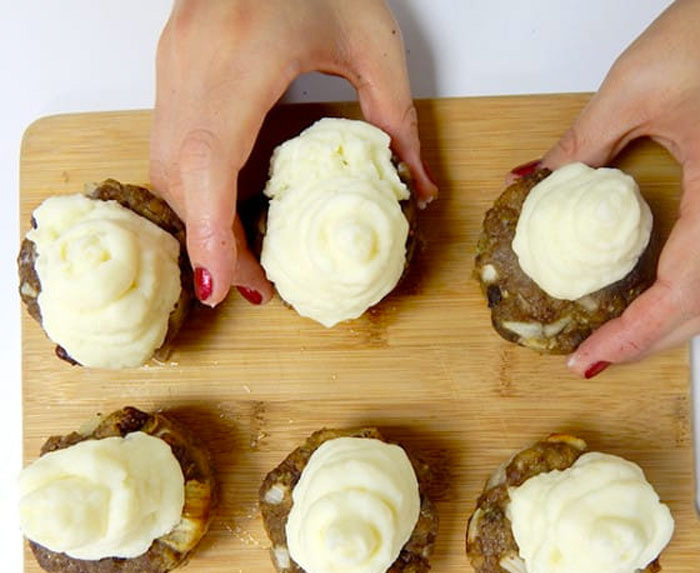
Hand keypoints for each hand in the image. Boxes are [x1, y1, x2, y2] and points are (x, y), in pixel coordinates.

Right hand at [150, 0, 437, 306]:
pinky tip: (230, 207)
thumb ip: (395, 121)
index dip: (210, 232)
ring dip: (200, 218)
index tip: (218, 287)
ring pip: (164, 164)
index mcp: (244, 53)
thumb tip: (416, 189)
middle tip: (253, 285)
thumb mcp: (373, 40)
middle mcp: (194, 60)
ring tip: (243, 257)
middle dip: (210, 242)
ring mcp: (174, 61)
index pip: (208, 160)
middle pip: (180, 176)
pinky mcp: (172, 64)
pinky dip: (195, 187)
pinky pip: (169, 142)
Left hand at [542, 0, 699, 376]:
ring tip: (619, 336)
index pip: (687, 289)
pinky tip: (656, 300)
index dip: (636, 334)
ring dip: (675, 326)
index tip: (591, 356)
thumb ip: (580, 146)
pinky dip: (695, 297)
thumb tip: (535, 184)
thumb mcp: (634, 86)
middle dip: (651, 342)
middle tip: (595, 356)